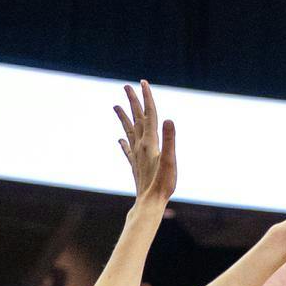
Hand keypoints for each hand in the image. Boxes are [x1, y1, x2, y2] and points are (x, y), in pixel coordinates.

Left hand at [115, 80, 175, 209]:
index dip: (146, 97)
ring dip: (124, 117)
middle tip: (127, 86)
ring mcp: (137, 156)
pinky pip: (128, 150)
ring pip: (129, 131)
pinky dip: (124, 142)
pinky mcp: (136, 166)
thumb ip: (170, 140)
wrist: (149, 203)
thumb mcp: (170, 161)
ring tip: (116, 106)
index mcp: (150, 142)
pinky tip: (119, 139)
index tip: (143, 82)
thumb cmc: (162, 184)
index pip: (149, 114)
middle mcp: (141, 146)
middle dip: (133, 102)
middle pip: (137, 119)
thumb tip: (169, 120)